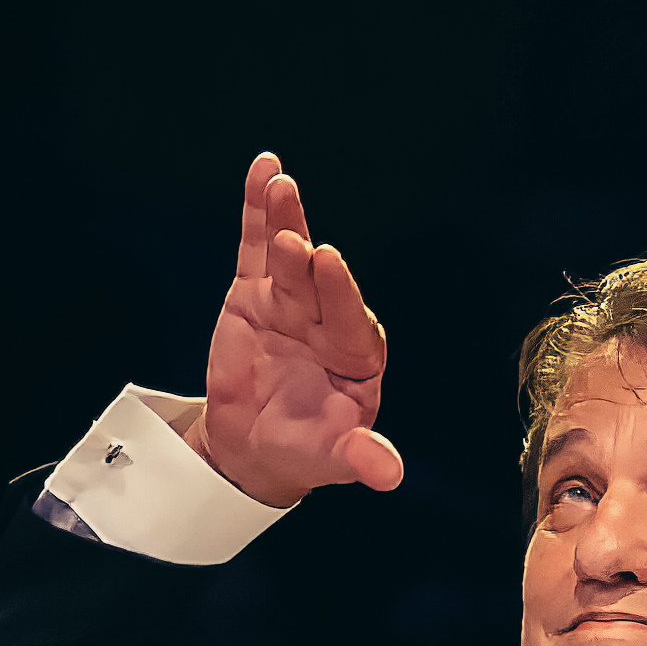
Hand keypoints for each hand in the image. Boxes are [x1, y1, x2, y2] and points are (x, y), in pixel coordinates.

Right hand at [172, 154, 398, 510]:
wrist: (256, 446)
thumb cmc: (304, 449)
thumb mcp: (332, 458)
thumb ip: (360, 458)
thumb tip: (391, 475)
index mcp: (358, 356)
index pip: (350, 321)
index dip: (339, 294)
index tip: (329, 263)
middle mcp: (329, 321)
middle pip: (319, 285)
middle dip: (306, 262)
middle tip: (297, 241)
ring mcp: (293, 302)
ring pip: (289, 257)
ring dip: (284, 220)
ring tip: (278, 185)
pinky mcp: (256, 291)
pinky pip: (258, 246)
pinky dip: (260, 210)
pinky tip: (265, 169)